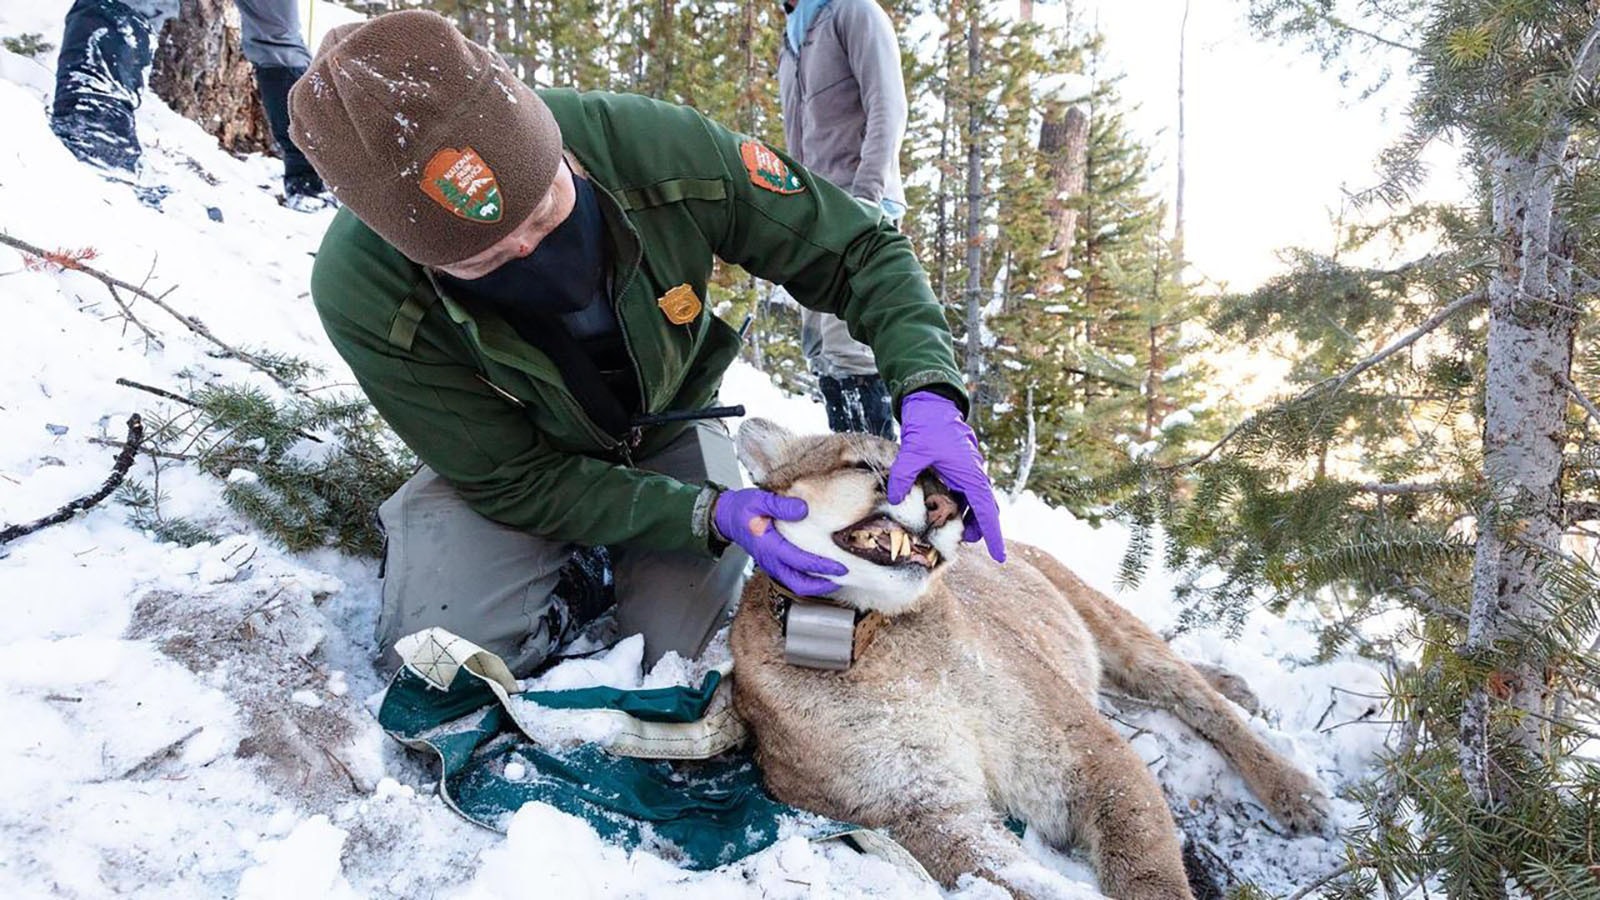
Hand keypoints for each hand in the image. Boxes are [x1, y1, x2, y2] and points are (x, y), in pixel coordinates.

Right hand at [713, 488, 846, 595]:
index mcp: (767, 546)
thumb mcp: (759, 500)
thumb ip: (780, 504)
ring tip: (835, 577)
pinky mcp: (774, 563)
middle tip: (842, 576)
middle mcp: (770, 560)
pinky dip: (809, 578)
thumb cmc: (742, 509)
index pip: (799, 561)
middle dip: (822, 584)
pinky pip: (793, 577)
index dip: (820, 566)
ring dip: (816, 584)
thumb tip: (803, 509)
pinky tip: (821, 570)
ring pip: (796, 584)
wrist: (727, 517)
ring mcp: (771, 564)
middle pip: (799, 584)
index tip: (839, 566)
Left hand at [886, 390, 1005, 561]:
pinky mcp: (958, 469)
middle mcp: (974, 475)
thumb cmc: (928, 426)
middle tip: (959, 543)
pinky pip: (963, 494)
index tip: (1000, 557)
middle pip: (984, 512)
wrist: (932, 404)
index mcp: (971, 475)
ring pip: (974, 504)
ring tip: (947, 531)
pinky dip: (957, 506)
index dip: (994, 536)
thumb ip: (904, 477)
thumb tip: (895, 499)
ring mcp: (967, 472)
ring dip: (965, 519)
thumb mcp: (913, 452)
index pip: (987, 513)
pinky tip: (939, 511)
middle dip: (977, 530)